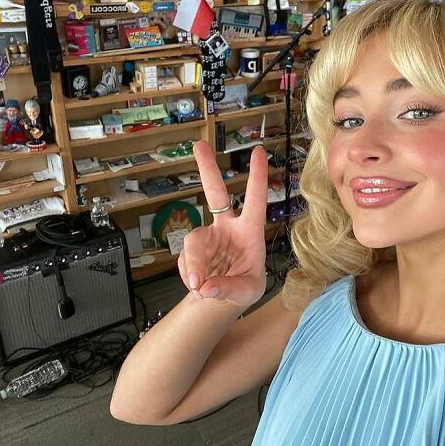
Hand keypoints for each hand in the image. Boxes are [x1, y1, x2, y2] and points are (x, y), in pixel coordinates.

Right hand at [177, 140, 267, 308]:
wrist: (224, 300)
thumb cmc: (245, 287)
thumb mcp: (247, 291)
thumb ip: (228, 288)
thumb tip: (206, 285)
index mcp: (250, 231)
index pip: (255, 200)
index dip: (257, 177)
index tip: (258, 152)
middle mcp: (228, 227)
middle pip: (215, 192)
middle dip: (207, 168)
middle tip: (199, 145)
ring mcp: (209, 236)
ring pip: (194, 240)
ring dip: (194, 263)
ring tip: (198, 285)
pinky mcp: (193, 249)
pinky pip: (185, 258)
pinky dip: (189, 273)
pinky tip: (197, 285)